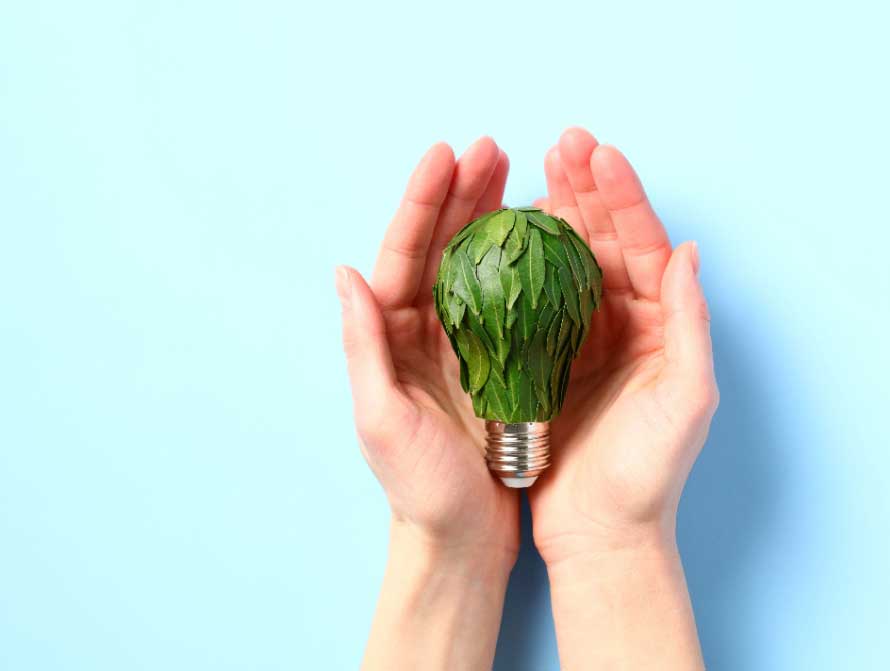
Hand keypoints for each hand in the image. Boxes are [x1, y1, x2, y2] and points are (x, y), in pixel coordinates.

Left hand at [335, 137, 517, 668]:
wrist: (460, 537)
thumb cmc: (419, 488)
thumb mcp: (382, 420)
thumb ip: (363, 346)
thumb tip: (344, 271)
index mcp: (390, 338)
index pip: (403, 253)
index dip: (423, 201)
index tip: (447, 154)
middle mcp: (420, 331)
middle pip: (439, 245)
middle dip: (462, 193)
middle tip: (490, 147)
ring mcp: (458, 343)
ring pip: (473, 262)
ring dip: (489, 214)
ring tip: (512, 170)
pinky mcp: (493, 361)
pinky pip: (505, 296)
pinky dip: (518, 260)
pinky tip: (537, 233)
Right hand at [530, 128, 717, 668]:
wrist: (602, 533)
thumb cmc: (650, 475)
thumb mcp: (686, 401)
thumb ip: (690, 325)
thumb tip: (690, 252)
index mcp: (663, 326)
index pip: (646, 246)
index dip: (623, 196)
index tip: (599, 153)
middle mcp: (628, 324)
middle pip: (606, 241)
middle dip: (586, 189)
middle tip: (562, 140)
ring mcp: (587, 339)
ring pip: (570, 262)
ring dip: (555, 213)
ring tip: (534, 168)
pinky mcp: (551, 360)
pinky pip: (537, 299)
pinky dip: (524, 263)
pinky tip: (507, 232)